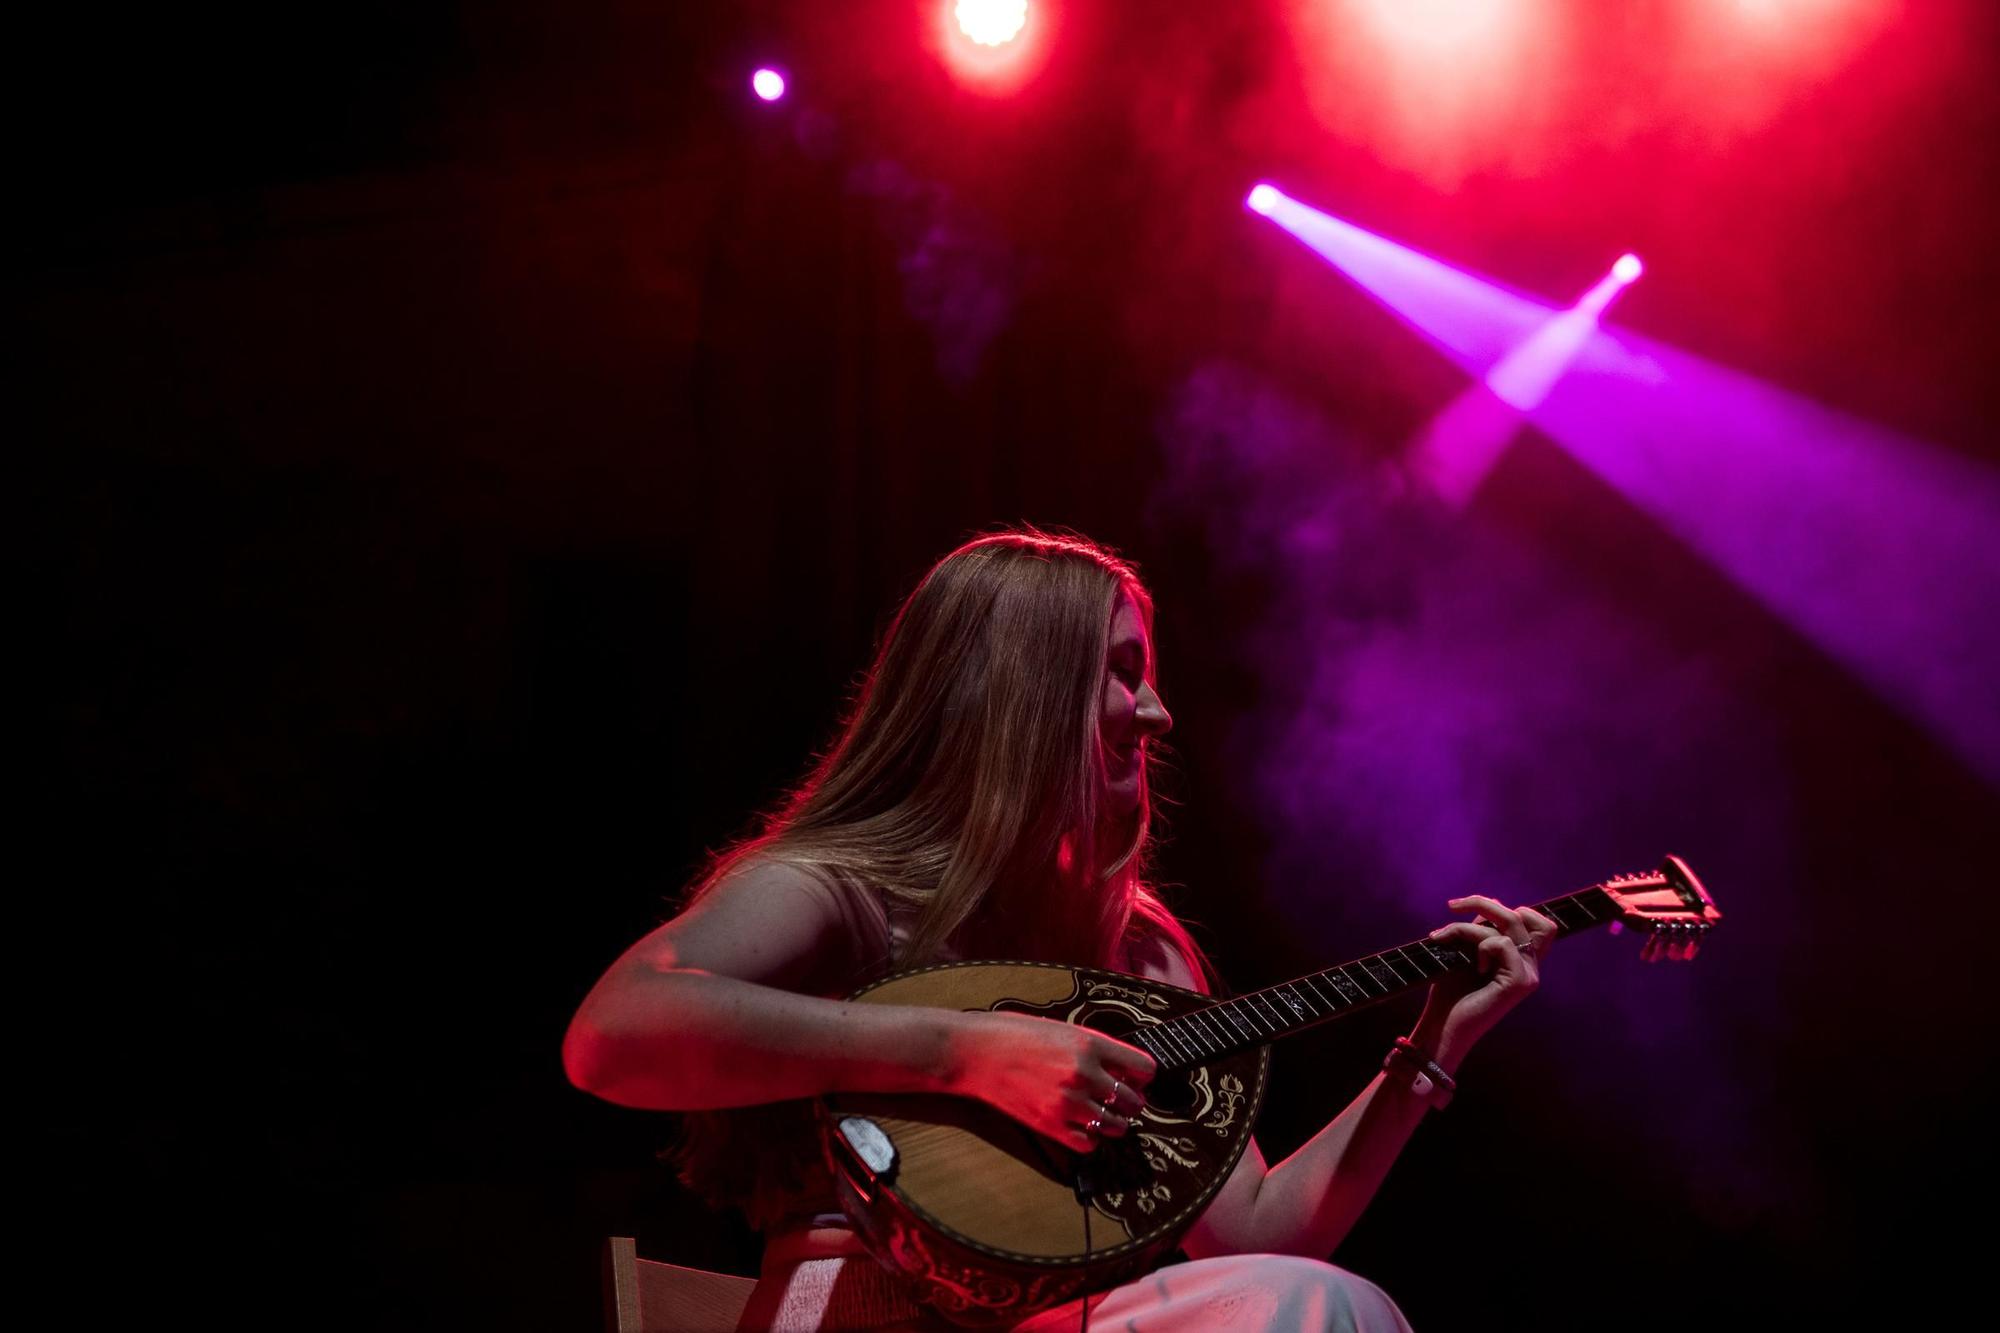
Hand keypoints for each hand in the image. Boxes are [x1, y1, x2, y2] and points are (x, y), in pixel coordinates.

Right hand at [944, 1011, 1153, 1152]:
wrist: (976, 1053)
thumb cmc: (1015, 1034)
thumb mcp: (1063, 1029)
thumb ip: (1095, 1048)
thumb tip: (1123, 1068)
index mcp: (1090, 1043)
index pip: (1143, 1068)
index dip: (1143, 1075)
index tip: (1138, 1078)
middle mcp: (1084, 1073)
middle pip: (1133, 1100)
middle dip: (1133, 1101)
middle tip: (1124, 1099)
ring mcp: (1068, 1102)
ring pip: (1115, 1125)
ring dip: (1116, 1122)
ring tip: (1106, 1115)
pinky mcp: (1051, 1125)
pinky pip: (1089, 1143)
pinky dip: (1091, 1138)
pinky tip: (1082, 1126)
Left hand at [1418, 896, 1557, 1058]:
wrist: (1441, 1027)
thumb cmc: (1450, 992)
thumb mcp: (1466, 951)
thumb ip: (1482, 930)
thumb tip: (1491, 902)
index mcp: (1521, 960)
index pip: (1536, 921)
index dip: (1505, 907)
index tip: (1469, 909)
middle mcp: (1530, 966)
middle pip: (1528, 915)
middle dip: (1485, 903)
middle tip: (1452, 906)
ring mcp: (1528, 975)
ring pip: (1512, 923)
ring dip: (1469, 925)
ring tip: (1445, 938)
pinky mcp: (1520, 983)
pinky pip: (1502, 943)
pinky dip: (1479, 945)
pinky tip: (1470, 966)